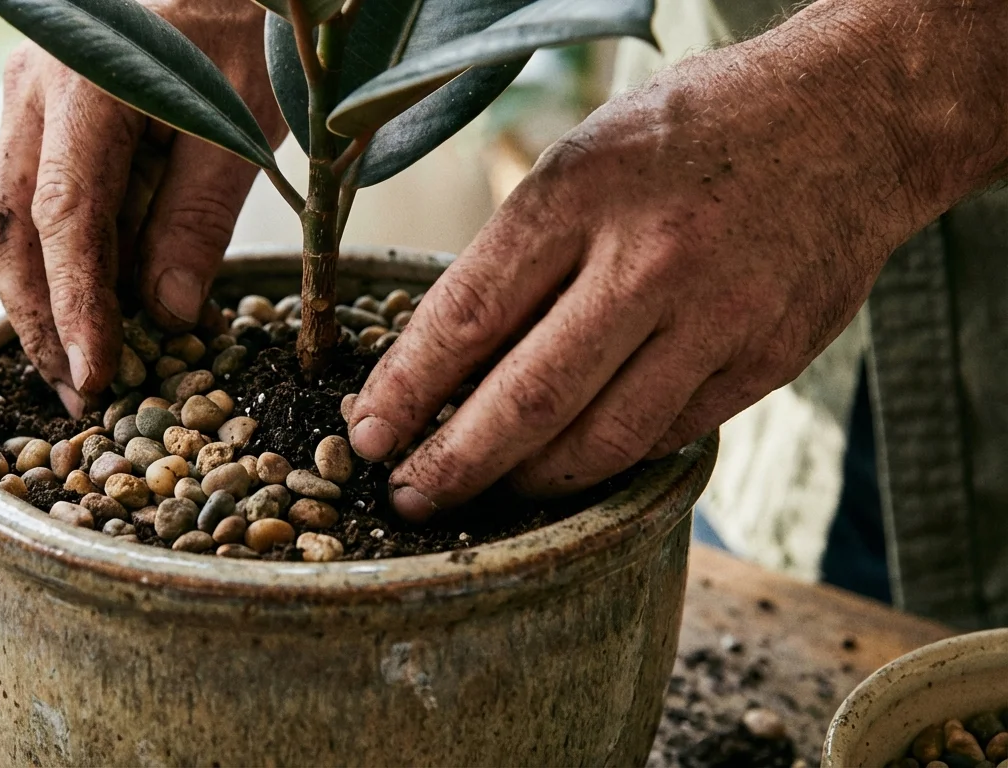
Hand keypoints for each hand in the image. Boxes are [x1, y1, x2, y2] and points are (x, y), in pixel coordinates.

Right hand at [0, 0, 285, 414]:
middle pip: (10, 228)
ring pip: (8, 222)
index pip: (63, 216)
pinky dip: (59, 265)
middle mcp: (35, 93)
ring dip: (38, 301)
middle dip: (38, 320)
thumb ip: (199, 217)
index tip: (94, 375)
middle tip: (78, 395)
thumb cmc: (247, 30)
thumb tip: (165, 315)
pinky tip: (89, 314)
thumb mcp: (243, 123)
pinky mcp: (42, 122)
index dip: (74, 305)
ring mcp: (29, 104)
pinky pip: (34, 206)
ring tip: (80, 371)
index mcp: (84, 86)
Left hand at [346, 0, 1007, 519]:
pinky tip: (570, 465)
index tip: (366, 434)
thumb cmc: (693, 134)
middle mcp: (649, 261)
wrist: (850, 121)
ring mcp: (716, 318)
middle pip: (528, 400)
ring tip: (484, 493)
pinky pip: (665, 439)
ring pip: (599, 442)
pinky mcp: (765, 361)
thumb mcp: (583, 158)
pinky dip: (606, 461)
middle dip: (452, 465)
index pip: (468, 315)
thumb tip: (445, 360)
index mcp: (582, 195)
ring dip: (527, 483)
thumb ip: (521, 254)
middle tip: (407, 496)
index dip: (407, 389)